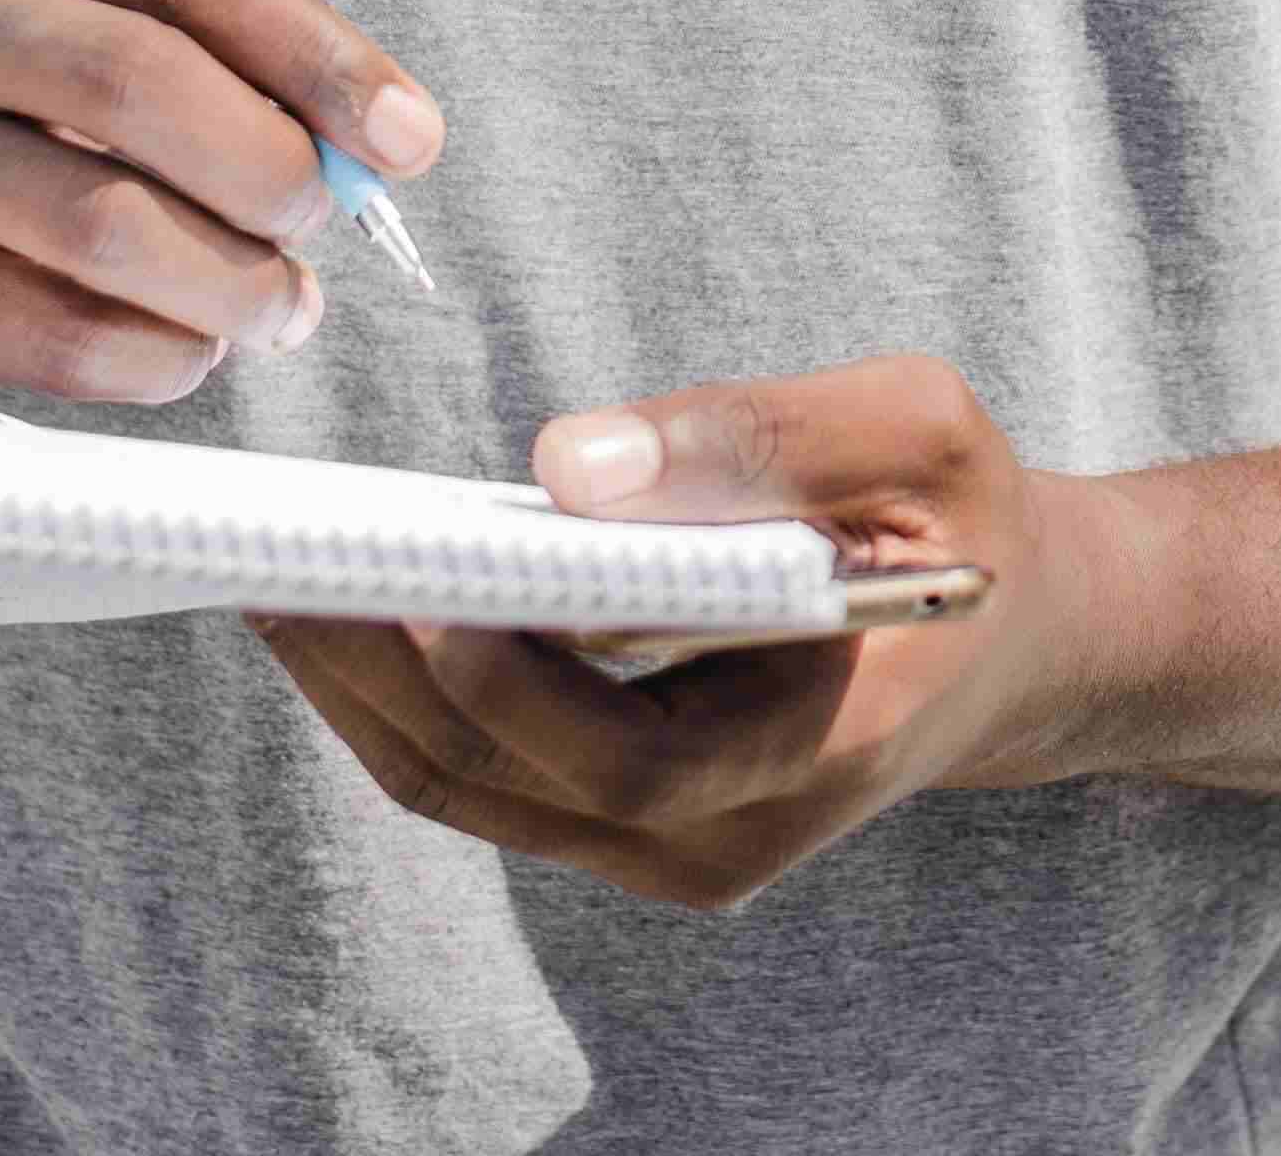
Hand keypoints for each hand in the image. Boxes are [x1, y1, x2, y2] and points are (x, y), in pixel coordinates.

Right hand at [0, 0, 440, 403]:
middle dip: (275, 169)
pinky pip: (57, 340)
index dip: (317, 54)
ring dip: (236, 282)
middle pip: (142, 87)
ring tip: (279, 300)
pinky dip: (161, 355)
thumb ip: (215, 28)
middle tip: (324, 220)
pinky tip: (189, 342)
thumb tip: (379, 138)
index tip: (408, 134)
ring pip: (108, 229)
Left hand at [254, 353, 1134, 910]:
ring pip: (470, 791)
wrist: (1010, 634)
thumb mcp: (913, 428)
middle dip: (373, 671)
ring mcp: (673, 852)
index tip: (406, 569)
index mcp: (825, 744)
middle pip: (508, 782)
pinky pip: (482, 778)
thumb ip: (755, 434)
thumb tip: (561, 467)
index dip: (499, 678)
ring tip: (269, 571)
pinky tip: (336, 604)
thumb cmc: (959, 510)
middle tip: (273, 554)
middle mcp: (734, 835)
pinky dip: (396, 695)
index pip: (623, 757)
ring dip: (356, 688)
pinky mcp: (624, 828)